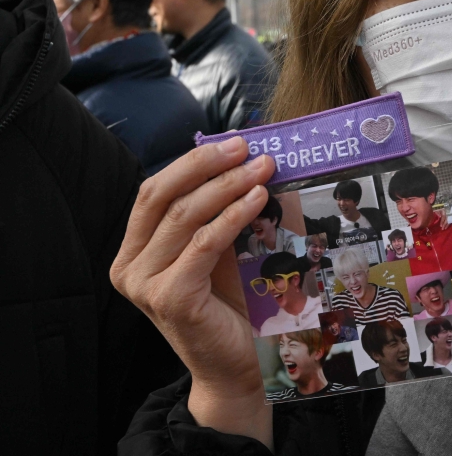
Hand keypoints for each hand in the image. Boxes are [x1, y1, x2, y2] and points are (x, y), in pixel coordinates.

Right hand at [110, 138, 275, 447]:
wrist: (238, 365)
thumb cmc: (230, 306)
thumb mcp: (218, 250)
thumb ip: (217, 213)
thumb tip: (244, 161)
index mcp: (134, 251)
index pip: (154, 192)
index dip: (191, 163)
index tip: (232, 143)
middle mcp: (129, 267)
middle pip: (162, 197)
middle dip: (206, 166)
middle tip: (246, 148)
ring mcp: (145, 285)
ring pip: (184, 217)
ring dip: (227, 186)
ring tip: (263, 169)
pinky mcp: (170, 298)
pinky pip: (204, 244)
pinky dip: (233, 216)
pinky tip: (258, 199)